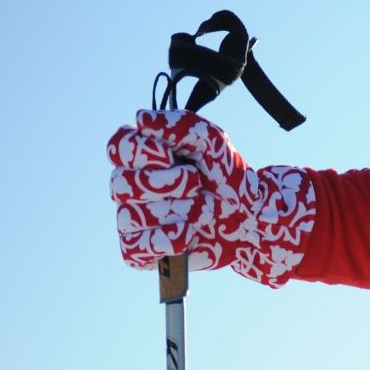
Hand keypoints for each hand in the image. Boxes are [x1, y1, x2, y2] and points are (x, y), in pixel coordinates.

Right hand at [109, 109, 316, 287]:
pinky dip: (167, 240)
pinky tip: (189, 232)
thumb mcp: (212, 142)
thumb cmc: (226, 176)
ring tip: (205, 208)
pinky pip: (135, 250)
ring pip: (132, 216)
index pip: (117, 148)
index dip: (143, 152)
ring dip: (179, 211)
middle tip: (197, 183)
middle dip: (168, 183)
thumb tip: (142, 119)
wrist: (251, 216)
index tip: (172, 155)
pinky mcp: (141, 250)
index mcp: (140, 158)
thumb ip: (181, 125)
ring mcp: (132, 220)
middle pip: (122, 184)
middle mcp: (128, 187)